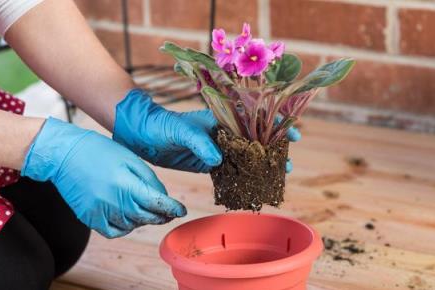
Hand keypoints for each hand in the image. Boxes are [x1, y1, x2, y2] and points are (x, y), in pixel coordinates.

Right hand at [21, 118, 185, 237]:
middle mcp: (114, 202)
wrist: (64, 155)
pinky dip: (126, 227)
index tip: (181, 210)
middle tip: (168, 212)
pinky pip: (114, 231)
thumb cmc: (100, 151)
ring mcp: (100, 213)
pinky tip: (129, 217)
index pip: (157, 204)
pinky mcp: (89, 218)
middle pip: (147, 218)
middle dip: (162, 216)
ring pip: (133, 225)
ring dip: (144, 220)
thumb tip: (163, 198)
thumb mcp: (130, 159)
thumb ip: (149, 180)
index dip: (173, 208)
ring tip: (146, 209)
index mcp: (126, 184)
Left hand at [113, 89, 301, 172]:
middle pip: (256, 139)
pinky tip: (252, 186)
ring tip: (276, 178)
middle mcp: (224, 132)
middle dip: (274, 150)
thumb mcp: (181, 130)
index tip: (292, 134)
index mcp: (222, 117)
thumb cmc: (162, 125)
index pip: (255, 117)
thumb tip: (217, 158)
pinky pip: (230, 170)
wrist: (142, 135)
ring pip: (246, 157)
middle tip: (287, 165)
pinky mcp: (209, 162)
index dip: (276, 124)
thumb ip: (199, 142)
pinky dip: (241, 178)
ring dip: (261, 166)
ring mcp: (218, 148)